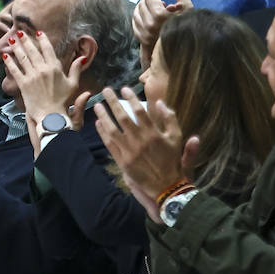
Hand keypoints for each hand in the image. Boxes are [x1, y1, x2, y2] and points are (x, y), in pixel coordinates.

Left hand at [1, 29, 87, 126]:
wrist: (51, 115)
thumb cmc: (63, 101)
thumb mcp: (73, 84)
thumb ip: (76, 70)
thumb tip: (82, 57)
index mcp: (55, 68)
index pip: (48, 49)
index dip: (42, 39)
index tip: (38, 32)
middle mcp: (42, 70)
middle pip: (32, 51)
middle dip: (26, 40)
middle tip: (20, 32)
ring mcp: (32, 76)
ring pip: (22, 57)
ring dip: (17, 47)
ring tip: (12, 39)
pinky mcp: (23, 84)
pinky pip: (14, 70)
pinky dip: (9, 61)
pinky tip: (5, 54)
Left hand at [94, 90, 196, 220]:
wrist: (166, 185)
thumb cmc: (172, 160)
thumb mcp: (176, 138)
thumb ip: (170, 119)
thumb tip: (160, 103)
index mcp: (154, 133)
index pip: (139, 111)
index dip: (131, 98)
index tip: (124, 88)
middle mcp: (140, 140)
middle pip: (123, 117)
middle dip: (112, 101)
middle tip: (106, 90)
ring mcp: (129, 150)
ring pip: (112, 129)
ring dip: (103, 115)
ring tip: (97, 105)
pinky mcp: (122, 160)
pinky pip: (110, 144)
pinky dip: (103, 132)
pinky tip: (98, 123)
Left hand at [131, 0, 190, 66]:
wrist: (185, 49)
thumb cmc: (188, 25)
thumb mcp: (188, 7)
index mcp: (160, 14)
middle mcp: (150, 23)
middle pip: (141, 4)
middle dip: (148, 0)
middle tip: (155, 1)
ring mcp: (144, 32)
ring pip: (136, 13)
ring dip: (142, 8)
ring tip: (151, 8)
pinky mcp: (142, 39)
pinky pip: (135, 24)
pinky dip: (138, 18)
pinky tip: (145, 17)